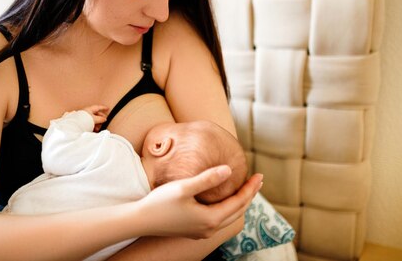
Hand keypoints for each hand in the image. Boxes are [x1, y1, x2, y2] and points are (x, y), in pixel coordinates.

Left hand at [82, 105, 108, 131]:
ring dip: (97, 123)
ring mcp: (84, 118)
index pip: (97, 107)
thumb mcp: (94, 119)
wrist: (76, 126)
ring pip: (92, 119)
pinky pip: (89, 123)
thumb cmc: (84, 120)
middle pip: (95, 114)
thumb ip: (100, 119)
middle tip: (104, 121)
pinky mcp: (82, 123)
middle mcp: (86, 112)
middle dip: (100, 118)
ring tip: (98, 127)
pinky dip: (93, 126)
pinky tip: (94, 129)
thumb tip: (104, 119)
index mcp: (89, 109)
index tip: (107, 108)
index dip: (103, 108)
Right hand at [137, 166, 262, 239]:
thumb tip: (228, 170)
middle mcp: (209, 229)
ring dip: (239, 202)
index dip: (251, 188)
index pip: (239, 202)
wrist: (141, 220)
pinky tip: (223, 199)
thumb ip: (207, 178)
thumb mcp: (184, 187)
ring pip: (228, 216)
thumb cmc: (160, 202)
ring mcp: (201, 232)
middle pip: (237, 211)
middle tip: (258, 180)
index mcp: (211, 219)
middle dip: (249, 195)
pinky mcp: (194, 231)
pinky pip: (218, 219)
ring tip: (244, 189)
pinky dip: (226, 208)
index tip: (260, 175)